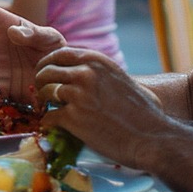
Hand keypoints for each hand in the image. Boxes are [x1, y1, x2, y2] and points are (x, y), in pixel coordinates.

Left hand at [34, 46, 166, 169]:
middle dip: (40, 82)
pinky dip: (48, 123)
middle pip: (46, 71)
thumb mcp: (122, 79)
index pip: (59, 53)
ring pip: (44, 93)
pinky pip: (48, 117)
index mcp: (97, 61)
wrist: (152, 138)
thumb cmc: (144, 113)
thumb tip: (87, 72)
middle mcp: (85, 73)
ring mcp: (78, 95)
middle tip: (42, 94)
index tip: (46, 74)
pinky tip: (54, 126)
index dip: (48, 64)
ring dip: (43, 102)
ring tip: (48, 110)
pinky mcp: (73, 118)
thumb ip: (102, 72)